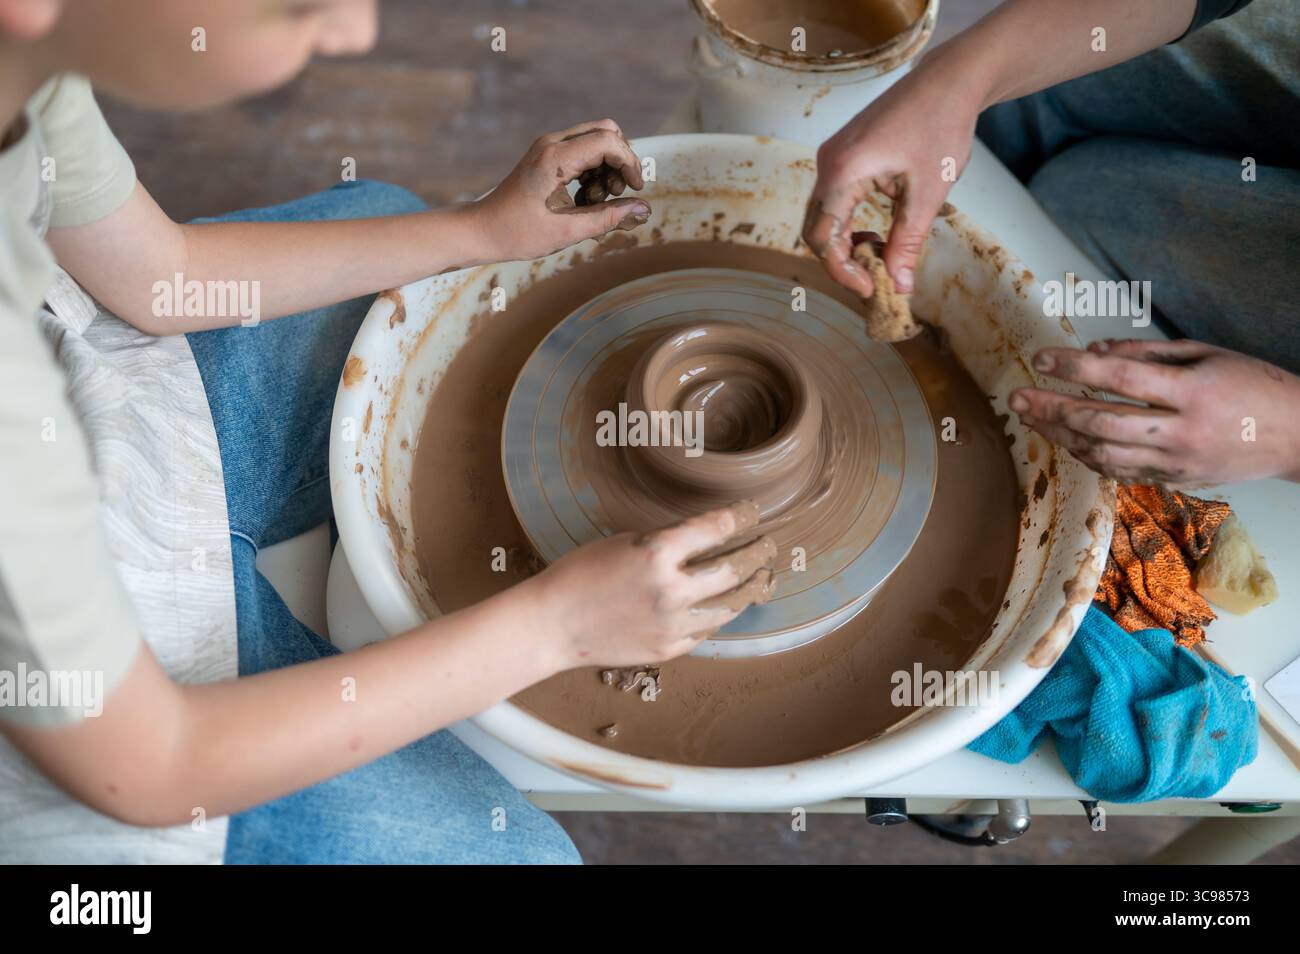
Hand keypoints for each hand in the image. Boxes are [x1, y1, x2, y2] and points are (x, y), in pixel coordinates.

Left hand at [470, 119, 648, 261]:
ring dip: (608, 166)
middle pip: (606, 131)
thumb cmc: (516, 234)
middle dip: (621, 161)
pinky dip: (594, 169)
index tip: (635, 189)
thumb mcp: (566, 232)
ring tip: (597, 200)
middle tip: (617, 194)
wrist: (480, 229)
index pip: (607, 141)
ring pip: (596, 138)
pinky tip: (585, 197)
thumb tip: (644, 208)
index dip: (629, 162)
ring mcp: (548, 146)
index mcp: (555, 159)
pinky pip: (583, 149)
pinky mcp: (547, 154)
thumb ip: (607, 218)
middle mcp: (552, 144)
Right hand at [526, 501, 776, 669]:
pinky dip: (719, 613)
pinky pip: (706, 628)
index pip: (716, 528)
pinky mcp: (669, 648)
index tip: (752, 512)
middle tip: (769, 546)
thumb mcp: (624, 543)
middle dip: (758, 554)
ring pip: (730, 605)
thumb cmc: (580, 575)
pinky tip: (726, 605)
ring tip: (762, 579)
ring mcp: (673, 623)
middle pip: (735, 568)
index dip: (741, 517)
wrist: (553, 625)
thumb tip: (704, 541)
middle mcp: (671, 589)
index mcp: (656, 552)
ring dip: (750, 589)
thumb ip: (666, 544)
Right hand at [803, 55, 979, 297]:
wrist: (948, 81)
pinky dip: (849, 223)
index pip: (823, 238)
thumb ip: (908, 243)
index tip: (871, 289)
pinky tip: (877, 230)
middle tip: (875, 278)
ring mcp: (832, 156)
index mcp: (843, 170)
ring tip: (881, 253)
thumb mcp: (928, 194)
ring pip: (823, 216)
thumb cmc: (941, 125)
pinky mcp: (842, 155)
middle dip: (842, 260)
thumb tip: (898, 286)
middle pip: (816, 229)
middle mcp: (828, 162)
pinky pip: (833, 200)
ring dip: (846, 242)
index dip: (842, 271)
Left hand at [1009, 339, 1299, 486]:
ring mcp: (1176, 462)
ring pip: (1103, 454)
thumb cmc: (1252, 385)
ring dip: (1060, 436)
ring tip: (1031, 418)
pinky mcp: (1173, 481)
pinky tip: (1064, 440)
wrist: (1297, 435)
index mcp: (1192, 392)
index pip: (1120, 379)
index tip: (1040, 359)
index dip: (1074, 369)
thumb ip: (1148, 354)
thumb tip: (1095, 353)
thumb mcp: (1206, 354)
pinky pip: (1119, 472)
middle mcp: (1181, 432)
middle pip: (1101, 422)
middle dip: (1052, 409)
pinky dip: (1086, 456)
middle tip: (1016, 397)